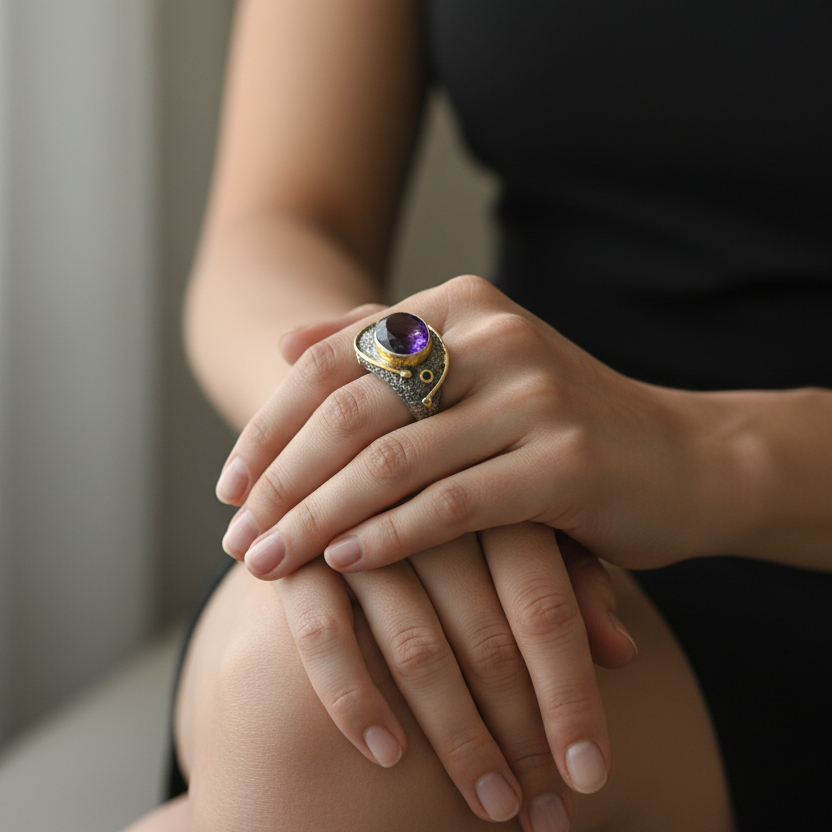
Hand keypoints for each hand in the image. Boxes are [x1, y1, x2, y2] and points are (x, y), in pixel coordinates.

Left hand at [218, 275, 707, 577]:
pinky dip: (390, 536)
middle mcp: (494, 337)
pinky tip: (343, 563)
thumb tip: (283, 343)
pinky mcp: (566, 461)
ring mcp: (534, 395)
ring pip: (393, 461)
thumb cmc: (561, 424)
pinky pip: (453, 504)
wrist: (683, 458)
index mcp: (462, 308)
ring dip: (317, 517)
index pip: (333, 360)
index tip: (229, 486)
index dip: (270, 425)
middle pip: (351, 410)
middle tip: (236, 535)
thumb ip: (384, 348)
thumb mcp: (473, 372)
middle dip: (281, 479)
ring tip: (267, 562)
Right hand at [279, 524, 635, 828]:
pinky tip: (389, 753)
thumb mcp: (524, 527)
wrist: (347, 452)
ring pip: (417, 646)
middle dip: (522, 736)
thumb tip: (623, 652)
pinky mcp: (301, 556)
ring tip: (494, 807)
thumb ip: (570, 577)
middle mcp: (433, 516)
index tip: (591, 775)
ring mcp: (364, 534)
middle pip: (489, 637)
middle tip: (549, 817)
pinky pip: (326, 634)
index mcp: (497, 501)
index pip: (545, 607)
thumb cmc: (458, 507)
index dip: (570, 695)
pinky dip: (356, 697)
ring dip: (457, 737)